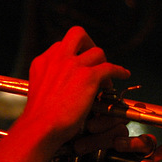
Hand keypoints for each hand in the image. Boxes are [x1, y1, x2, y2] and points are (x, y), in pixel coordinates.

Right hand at [22, 26, 129, 149]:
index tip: (78, 65)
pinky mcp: (88, 76)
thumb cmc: (39, 119)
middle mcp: (57, 59)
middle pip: (77, 34)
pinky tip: (123, 75)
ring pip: (97, 52)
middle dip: (89, 44)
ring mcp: (73, 65)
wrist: (40, 128)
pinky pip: (110, 67)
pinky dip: (119, 71)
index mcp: (43, 62)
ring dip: (104, 63)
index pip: (61, 47)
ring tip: (106, 78)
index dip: (72, 55)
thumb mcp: (38, 91)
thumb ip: (49, 82)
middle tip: (94, 59)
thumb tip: (63, 87)